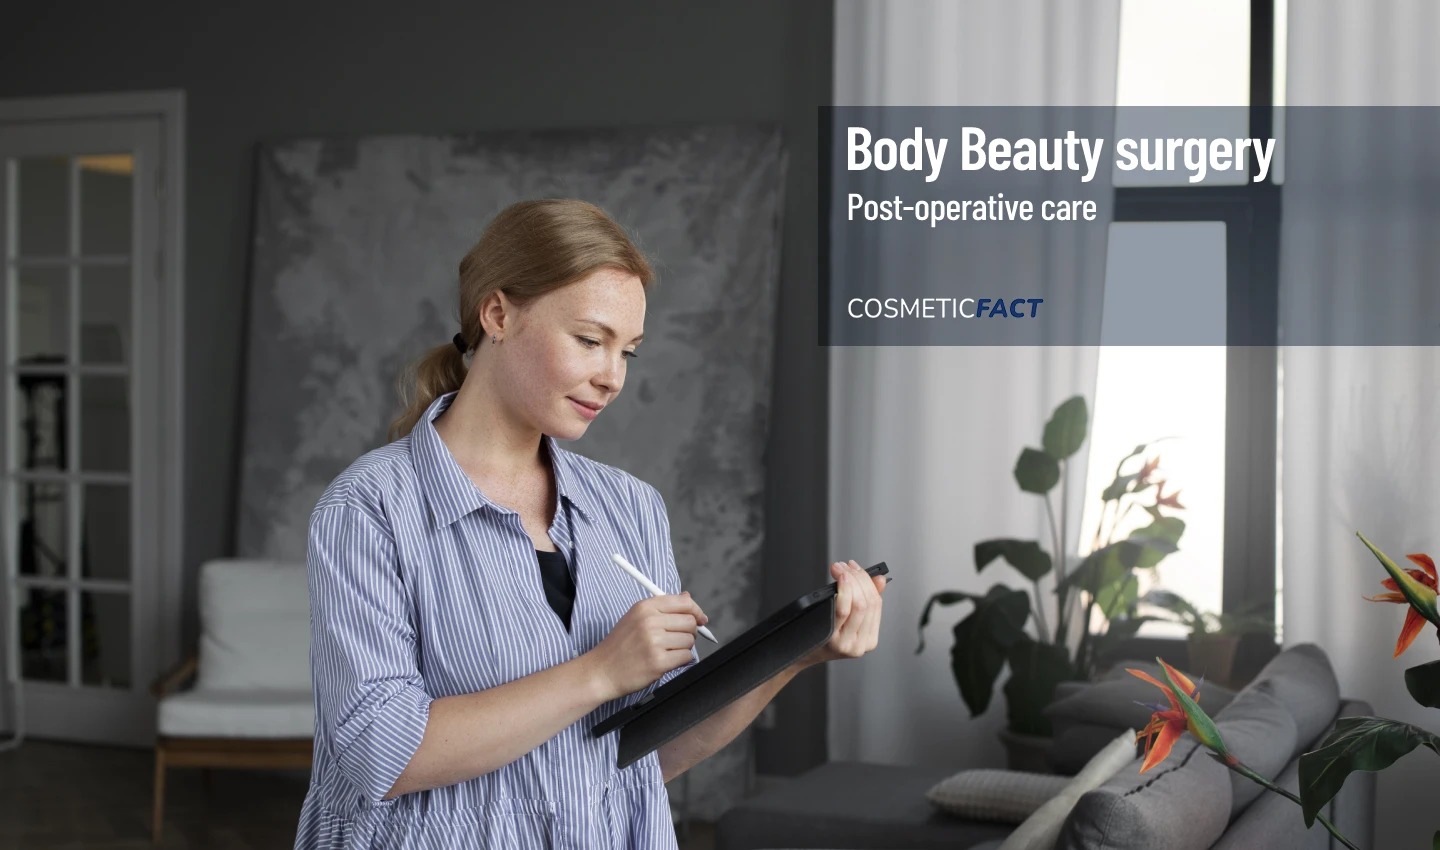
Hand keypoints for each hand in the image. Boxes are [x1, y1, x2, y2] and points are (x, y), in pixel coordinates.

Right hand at [584, 593, 708, 700]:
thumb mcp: (635, 618)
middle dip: (689, 632)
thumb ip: (663, 607)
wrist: (601, 671)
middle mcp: (649, 621)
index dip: (696, 611)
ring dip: (683, 648)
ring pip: (689, 640)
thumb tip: (688, 597)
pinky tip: (665, 661)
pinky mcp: (658, 661)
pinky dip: (680, 661)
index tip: (700, 619)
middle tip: (676, 640)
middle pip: (690, 621)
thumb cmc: (619, 646)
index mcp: (644, 607)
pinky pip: (686, 657)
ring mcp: (654, 641)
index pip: (684, 602)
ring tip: (665, 652)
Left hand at [795, 561, 886, 669]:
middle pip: (868, 603)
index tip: (856, 567)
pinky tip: (840, 581)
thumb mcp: (846, 619)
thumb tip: (879, 580)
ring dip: (851, 581)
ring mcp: (847, 644)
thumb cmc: (820, 635)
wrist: (798, 654)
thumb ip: (864, 600)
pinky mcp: (834, 641)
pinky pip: (843, 612)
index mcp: (869, 639)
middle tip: (845, 566)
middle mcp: (860, 644)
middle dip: (858, 578)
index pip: (876, 604)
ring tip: (841, 570)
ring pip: (859, 605)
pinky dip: (844, 592)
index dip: (868, 581)